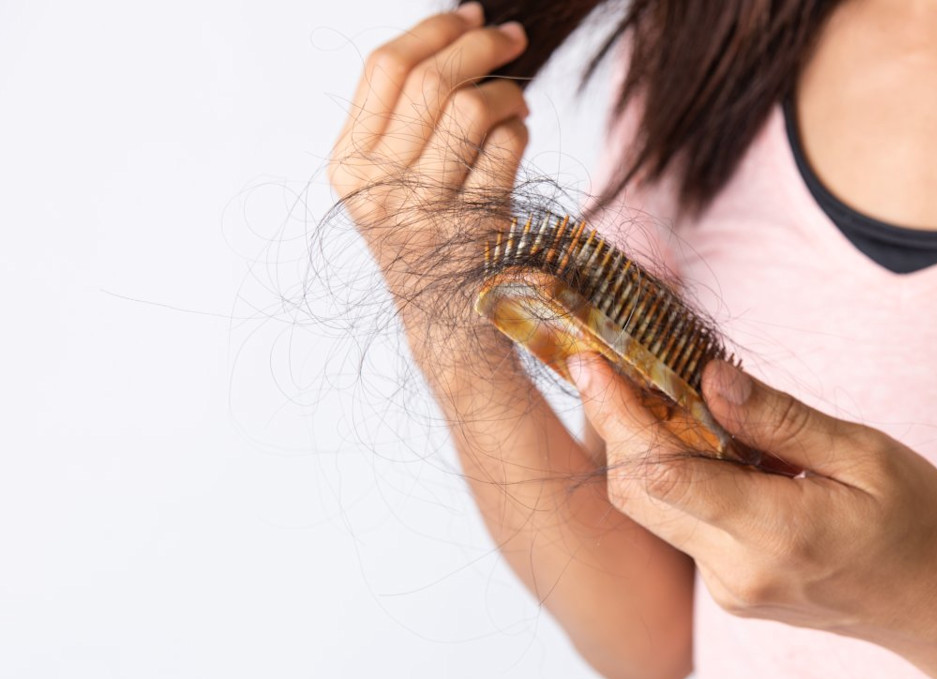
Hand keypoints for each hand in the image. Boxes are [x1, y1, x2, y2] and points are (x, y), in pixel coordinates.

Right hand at [327, 3, 529, 312]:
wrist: (448, 322)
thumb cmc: (427, 236)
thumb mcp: (391, 180)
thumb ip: (405, 116)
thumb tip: (458, 29)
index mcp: (349, 164)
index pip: (385, 67)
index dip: (432, 29)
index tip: (468, 14)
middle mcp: (378, 186)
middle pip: (431, 80)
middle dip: (480, 45)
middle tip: (512, 37)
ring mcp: (425, 209)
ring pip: (470, 108)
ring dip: (506, 91)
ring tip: (516, 99)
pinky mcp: (473, 224)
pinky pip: (506, 146)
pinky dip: (520, 129)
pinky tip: (518, 136)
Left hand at [570, 353, 936, 678]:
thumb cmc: (922, 525)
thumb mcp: (866, 455)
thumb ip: (780, 419)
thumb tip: (708, 377)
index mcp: (775, 533)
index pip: (663, 474)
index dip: (617, 415)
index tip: (592, 363)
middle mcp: (736, 572)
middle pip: (638, 493)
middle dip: (615, 425)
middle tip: (611, 364)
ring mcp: (729, 589)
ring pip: (654, 510)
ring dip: (645, 449)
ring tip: (658, 391)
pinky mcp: (730, 591)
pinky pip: (682, 525)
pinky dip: (678, 477)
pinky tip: (701, 440)